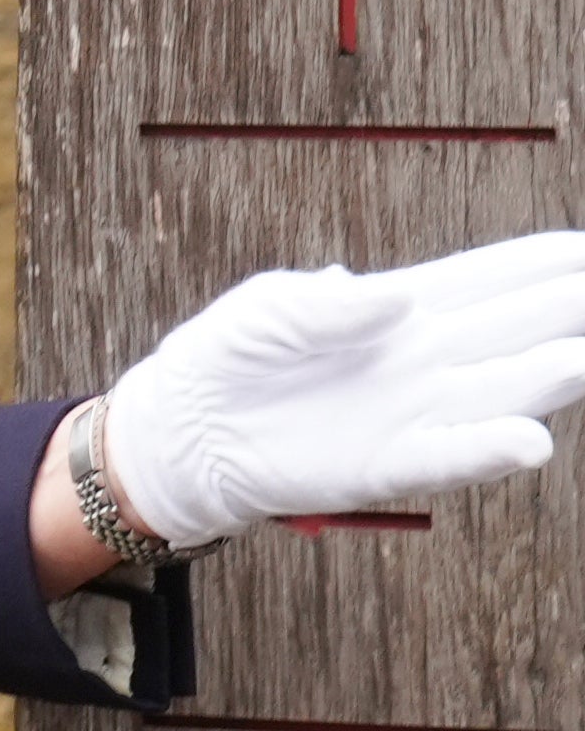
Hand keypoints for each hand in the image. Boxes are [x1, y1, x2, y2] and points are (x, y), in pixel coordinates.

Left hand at [101, 231, 584, 548]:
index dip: (544, 264)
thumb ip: (328, 300)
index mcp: (401, 309)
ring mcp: (413, 413)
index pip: (491, 280)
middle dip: (573, 309)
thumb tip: (396, 296)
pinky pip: (447, 456)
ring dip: (552, 376)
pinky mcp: (386, 466)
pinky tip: (531, 442)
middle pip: (519, 329)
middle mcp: (425, 360)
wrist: (184, 429)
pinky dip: (487, 450)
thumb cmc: (229, 356)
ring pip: (503, 391)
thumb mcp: (271, 307)